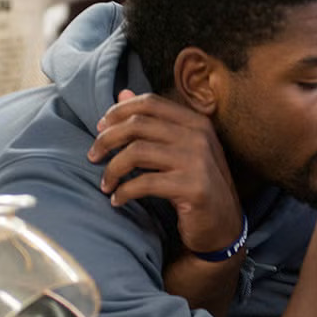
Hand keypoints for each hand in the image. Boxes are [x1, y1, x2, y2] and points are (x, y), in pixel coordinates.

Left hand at [88, 89, 242, 253]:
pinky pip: (144, 183)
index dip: (119, 112)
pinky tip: (117, 200)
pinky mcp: (192, 187)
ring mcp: (198, 161)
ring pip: (137, 152)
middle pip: (138, 125)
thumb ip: (152, 120)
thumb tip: (122, 92)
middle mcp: (199, 136)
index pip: (150, 103)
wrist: (223, 224)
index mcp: (196, 122)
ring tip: (105, 183)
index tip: (100, 128)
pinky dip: (123, 192)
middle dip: (107, 139)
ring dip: (112, 169)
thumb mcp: (179, 148)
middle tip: (93, 156)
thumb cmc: (196, 183)